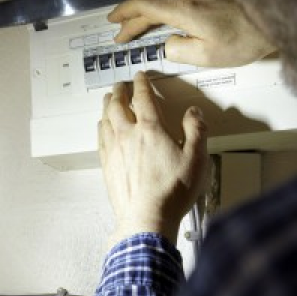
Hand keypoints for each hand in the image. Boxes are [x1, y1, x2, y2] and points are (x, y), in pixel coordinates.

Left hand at [99, 72, 210, 246]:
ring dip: (106, 106)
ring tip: (108, 99)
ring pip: (105, 119)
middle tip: (120, 84)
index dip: (141, 83)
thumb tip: (194, 113)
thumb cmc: (172, 192)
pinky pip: (100, 138)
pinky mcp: (107, 166)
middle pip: (117, 104)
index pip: (143, 97)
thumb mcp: (196, 159)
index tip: (140, 76)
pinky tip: (102, 127)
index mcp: (151, 129)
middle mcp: (128, 135)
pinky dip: (101, 127)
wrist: (147, 219)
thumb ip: (196, 131)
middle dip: (119, 91)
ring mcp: (114, 150)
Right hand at [107, 0, 276, 68]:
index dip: (124, 14)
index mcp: (181, 9)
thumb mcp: (206, 56)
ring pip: (166, 1)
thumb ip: (178, 51)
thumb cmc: (244, 39)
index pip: (142, 5)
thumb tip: (167, 45)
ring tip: (140, 30)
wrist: (276, 16)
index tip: (112, 22)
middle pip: (151, 3)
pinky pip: (179, 0)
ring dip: (150, 16)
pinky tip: (168, 22)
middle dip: (133, 20)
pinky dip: (166, 11)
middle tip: (121, 35)